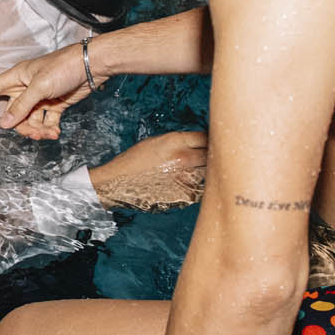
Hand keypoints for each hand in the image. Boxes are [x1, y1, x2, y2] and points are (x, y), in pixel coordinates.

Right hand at [0, 42, 101, 138]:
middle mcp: (24, 88)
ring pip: (28, 121)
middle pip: (11, 114)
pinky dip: (48, 128)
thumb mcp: (40, 87)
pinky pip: (44, 121)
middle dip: (21, 126)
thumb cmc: (64, 68)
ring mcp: (38, 98)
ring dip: (37, 130)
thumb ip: (22, 106)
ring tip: (50, 133)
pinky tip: (56, 132)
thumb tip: (4, 123)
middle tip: (36, 132)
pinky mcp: (53, 105)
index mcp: (15, 78)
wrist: (92, 66)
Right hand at [88, 131, 207, 210]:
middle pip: (213, 155)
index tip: (213, 143)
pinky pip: (202, 189)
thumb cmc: (135, 161)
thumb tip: (201, 143)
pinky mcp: (185, 196)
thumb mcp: (157, 142)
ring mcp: (185, 179)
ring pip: (211, 174)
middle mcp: (183, 159)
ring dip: (208, 172)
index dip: (211, 140)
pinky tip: (189, 184)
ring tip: (200, 172)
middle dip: (215, 156)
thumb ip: (180, 142)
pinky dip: (200, 186)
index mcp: (175, 141)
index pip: (207, 137)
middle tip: (215, 158)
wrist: (118, 184)